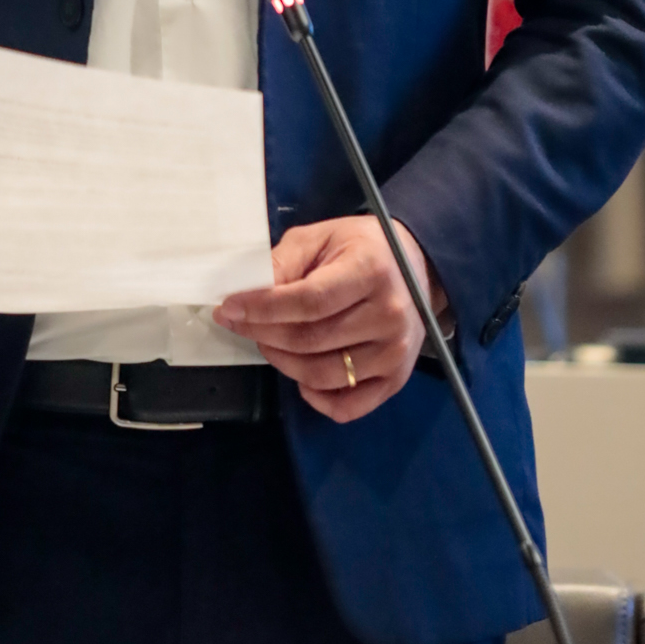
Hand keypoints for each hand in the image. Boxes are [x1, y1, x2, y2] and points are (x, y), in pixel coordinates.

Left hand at [212, 217, 447, 421]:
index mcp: (370, 270)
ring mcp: (395, 353)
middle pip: (311, 340)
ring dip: (282, 363)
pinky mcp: (396, 379)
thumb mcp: (321, 237)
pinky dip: (316, 398)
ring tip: (267, 342)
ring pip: (322, 375)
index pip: (309, 301)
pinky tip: (300, 376)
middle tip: (239, 323)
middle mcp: (388, 315)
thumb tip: (246, 292)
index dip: (263, 309)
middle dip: (263, 334)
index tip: (228, 308)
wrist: (416, 267)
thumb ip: (284, 261)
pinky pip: (348, 406)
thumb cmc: (360, 248)